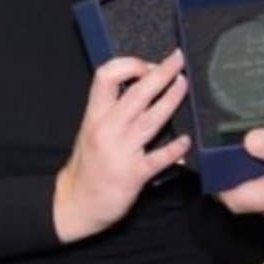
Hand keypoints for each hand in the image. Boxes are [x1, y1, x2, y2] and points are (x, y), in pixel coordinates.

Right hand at [54, 50, 189, 242]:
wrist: (76, 203)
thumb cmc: (87, 164)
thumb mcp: (89, 129)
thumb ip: (109, 109)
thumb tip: (138, 84)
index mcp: (95, 115)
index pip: (106, 77)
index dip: (129, 65)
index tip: (147, 65)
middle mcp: (107, 129)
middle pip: (137, 92)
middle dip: (161, 72)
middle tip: (178, 60)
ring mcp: (121, 151)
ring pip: (151, 118)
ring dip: (171, 99)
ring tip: (184, 85)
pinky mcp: (134, 174)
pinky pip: (158, 158)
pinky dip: (174, 148)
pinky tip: (186, 140)